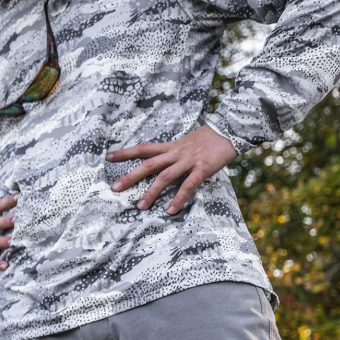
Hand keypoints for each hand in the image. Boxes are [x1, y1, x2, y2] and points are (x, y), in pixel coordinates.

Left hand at [106, 125, 237, 213]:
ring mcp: (189, 161)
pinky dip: (179, 198)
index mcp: (171, 147)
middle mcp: (176, 153)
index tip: (108, 157)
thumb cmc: (209, 139)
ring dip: (151, 192)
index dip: (125, 153)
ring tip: (140, 207)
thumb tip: (163, 163)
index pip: (143, 149)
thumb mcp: (187, 143)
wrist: (231, 129)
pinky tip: (171, 210)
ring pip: (165, 177)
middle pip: (148, 164)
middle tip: (114, 188)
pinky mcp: (203, 168)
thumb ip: (174, 153)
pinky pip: (188, 185)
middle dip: (130, 176)